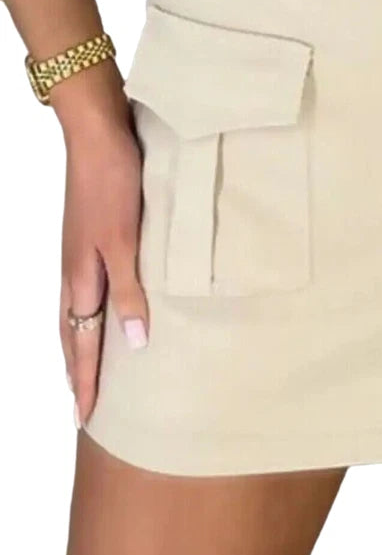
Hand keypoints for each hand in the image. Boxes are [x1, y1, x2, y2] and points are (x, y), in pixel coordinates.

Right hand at [54, 63, 148, 426]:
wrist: (98, 136)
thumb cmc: (112, 186)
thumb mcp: (127, 242)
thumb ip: (131, 292)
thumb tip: (135, 344)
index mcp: (81, 279)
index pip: (82, 344)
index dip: (86, 381)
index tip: (86, 418)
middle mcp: (75, 272)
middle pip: (73, 334)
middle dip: (77, 371)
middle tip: (83, 404)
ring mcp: (79, 253)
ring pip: (77, 312)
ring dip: (83, 344)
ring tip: (90, 366)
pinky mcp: (90, 236)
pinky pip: (86, 288)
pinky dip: (91, 311)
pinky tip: (105, 306)